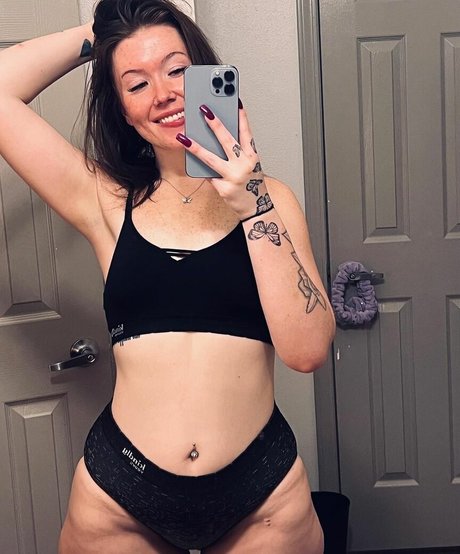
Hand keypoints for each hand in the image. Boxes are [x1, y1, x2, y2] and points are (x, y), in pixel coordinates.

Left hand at [176, 103, 272, 219]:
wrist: (255, 207)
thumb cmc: (251, 183)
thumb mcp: (249, 164)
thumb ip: (237, 152)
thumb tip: (216, 137)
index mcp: (252, 156)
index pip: (246, 133)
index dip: (241, 117)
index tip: (235, 101)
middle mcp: (244, 165)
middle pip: (227, 141)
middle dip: (215, 124)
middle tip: (204, 110)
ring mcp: (233, 177)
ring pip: (211, 159)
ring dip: (196, 147)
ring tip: (183, 137)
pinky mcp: (224, 188)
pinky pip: (208, 175)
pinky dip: (200, 168)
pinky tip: (191, 159)